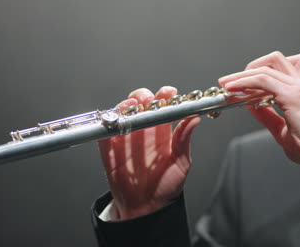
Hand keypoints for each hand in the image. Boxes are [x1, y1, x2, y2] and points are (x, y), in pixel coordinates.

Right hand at [98, 86, 200, 219]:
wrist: (146, 208)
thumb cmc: (166, 186)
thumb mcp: (181, 163)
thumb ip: (184, 140)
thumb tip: (194, 118)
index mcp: (162, 131)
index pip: (163, 106)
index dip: (165, 96)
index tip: (168, 93)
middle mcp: (144, 131)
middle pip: (140, 104)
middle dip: (142, 96)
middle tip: (146, 99)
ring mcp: (126, 138)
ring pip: (122, 114)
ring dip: (125, 107)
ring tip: (131, 107)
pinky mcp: (109, 149)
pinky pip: (105, 132)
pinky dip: (107, 123)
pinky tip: (114, 121)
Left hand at [219, 51, 299, 172]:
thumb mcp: (280, 127)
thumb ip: (265, 114)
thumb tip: (249, 104)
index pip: (278, 67)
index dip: (256, 71)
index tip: (238, 83)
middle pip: (272, 59)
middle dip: (248, 68)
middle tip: (230, 82)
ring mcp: (297, 88)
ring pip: (264, 68)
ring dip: (241, 75)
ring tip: (227, 85)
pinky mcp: (292, 96)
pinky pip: (262, 81)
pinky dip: (245, 83)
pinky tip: (234, 90)